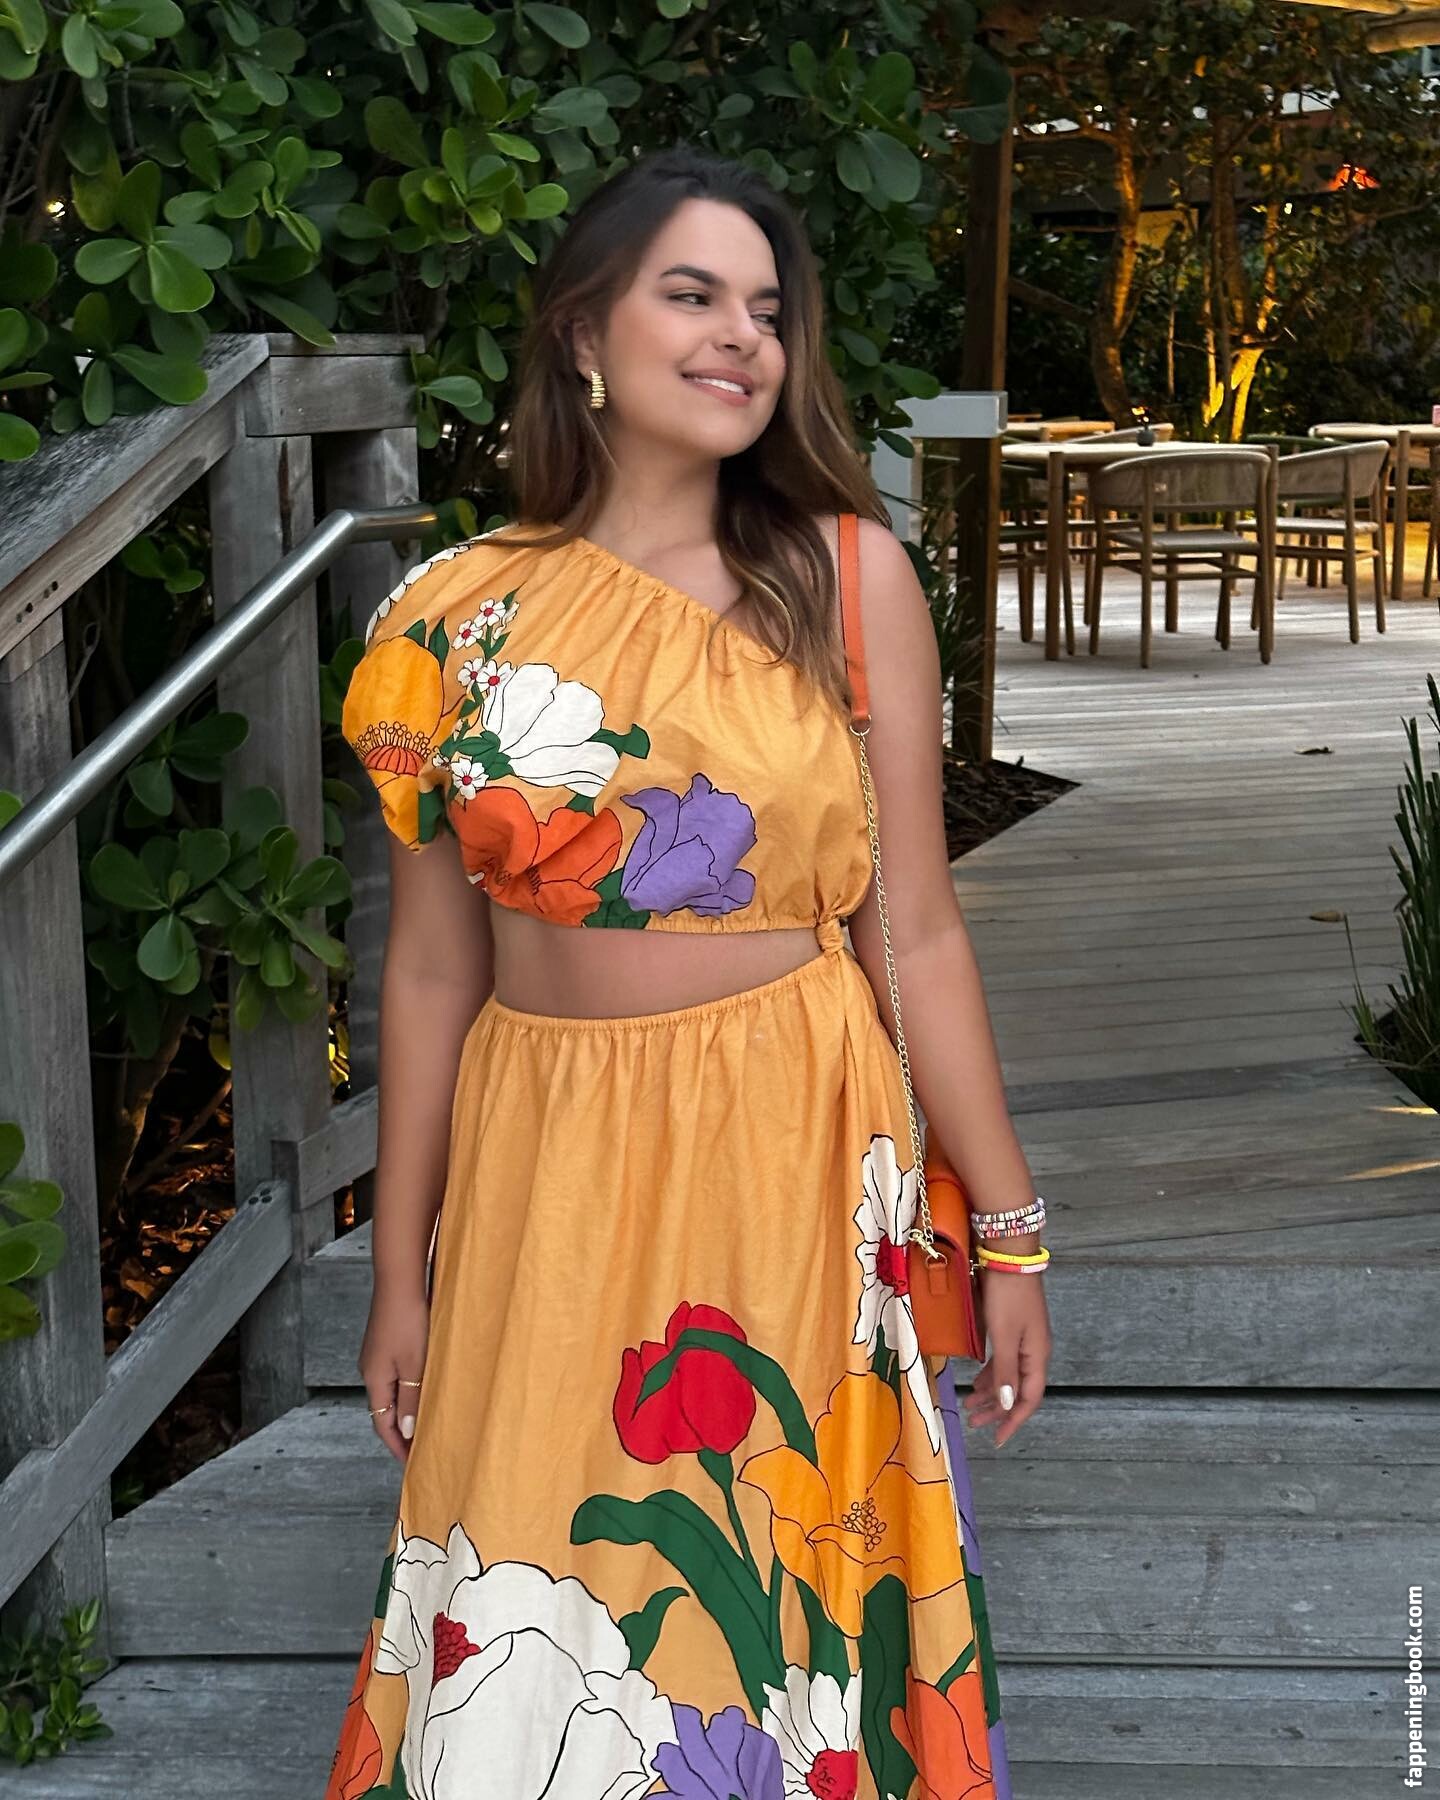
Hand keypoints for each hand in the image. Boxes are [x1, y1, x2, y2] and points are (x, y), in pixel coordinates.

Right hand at [359, 1283, 431, 1464]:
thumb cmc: (409, 1320)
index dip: (398, 1445)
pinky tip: (425, 1388)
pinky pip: (397, 1375)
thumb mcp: (415, 1365)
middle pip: (385, 1410)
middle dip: (402, 1432)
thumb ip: (412, 1399)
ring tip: (427, 1424)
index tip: (412, 1464)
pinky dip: (409, 1389)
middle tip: (423, 1449)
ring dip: (408, 1409)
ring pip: (392, 1392)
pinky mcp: (388, 1342)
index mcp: (374, 1380)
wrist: (400, 1280)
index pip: (383, 1424)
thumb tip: (407, 1432)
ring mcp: (378, 1355)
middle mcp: (371, 1370)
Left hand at [962, 1269, 1050, 1448]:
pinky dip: (990, 1373)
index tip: (998, 1439)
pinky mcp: (1013, 1327)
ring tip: (969, 1404)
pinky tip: (977, 1378)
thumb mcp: (1005, 1337)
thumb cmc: (1007, 1297)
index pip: (1029, 1399)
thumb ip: (1005, 1372)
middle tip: (974, 1422)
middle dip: (997, 1409)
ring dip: (991, 1391)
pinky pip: (1003, 1360)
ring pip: (1008, 1375)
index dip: (1014, 1420)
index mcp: (1037, 1356)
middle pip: (1018, 1390)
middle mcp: (1034, 1351)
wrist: (1010, 1257)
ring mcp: (1024, 1338)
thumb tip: (1008, 1405)